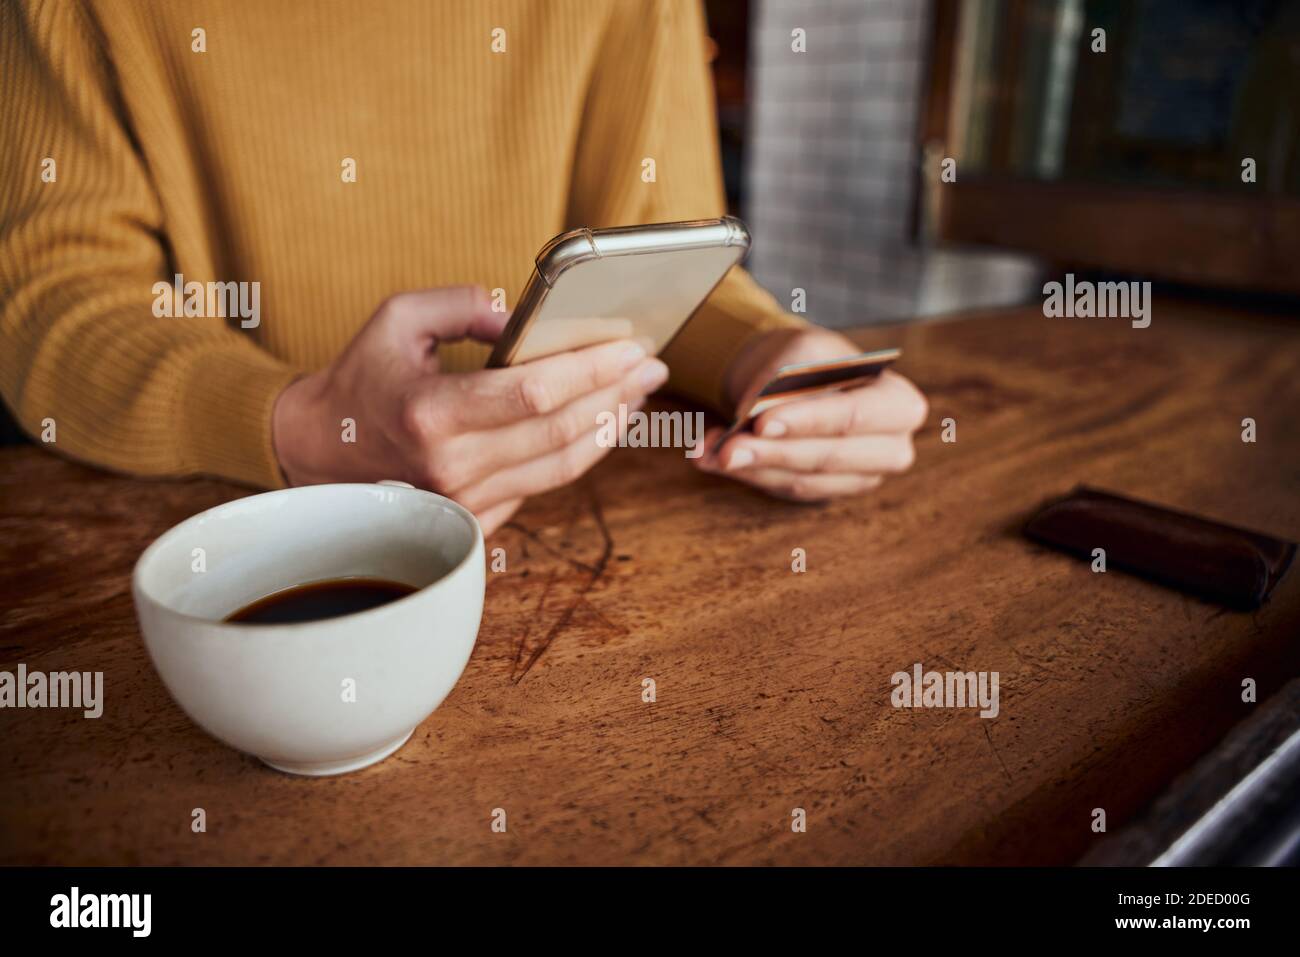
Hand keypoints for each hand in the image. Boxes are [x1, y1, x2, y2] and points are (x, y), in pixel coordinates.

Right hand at [272, 286, 668, 534]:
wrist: (319, 452)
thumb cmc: (362, 378)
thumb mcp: (397, 319)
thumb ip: (462, 304)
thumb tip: (523, 314)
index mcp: (430, 414)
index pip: (534, 393)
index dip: (592, 369)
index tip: (631, 347)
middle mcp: (450, 466)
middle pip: (559, 431)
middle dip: (616, 394)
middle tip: (652, 366)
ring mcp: (463, 501)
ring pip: (560, 466)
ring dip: (608, 427)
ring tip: (636, 393)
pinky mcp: (473, 520)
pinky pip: (541, 486)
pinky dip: (579, 453)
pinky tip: (600, 423)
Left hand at [696, 327, 926, 500]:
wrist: (799, 376)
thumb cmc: (810, 359)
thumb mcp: (803, 349)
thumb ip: (785, 377)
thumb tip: (754, 414)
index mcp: (899, 404)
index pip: (853, 418)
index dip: (807, 422)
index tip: (761, 422)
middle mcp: (890, 448)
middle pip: (828, 458)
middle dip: (771, 454)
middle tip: (726, 449)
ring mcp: (861, 478)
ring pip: (802, 480)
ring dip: (750, 468)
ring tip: (706, 453)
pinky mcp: (828, 492)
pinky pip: (786, 490)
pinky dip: (747, 474)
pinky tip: (711, 460)